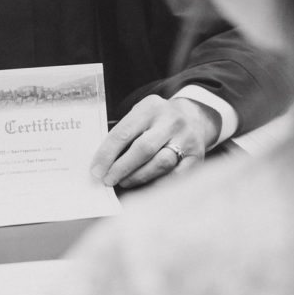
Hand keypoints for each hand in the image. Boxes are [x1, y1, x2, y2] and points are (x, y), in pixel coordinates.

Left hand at [90, 95, 219, 188]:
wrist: (195, 117)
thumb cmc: (157, 120)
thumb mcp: (141, 115)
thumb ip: (124, 133)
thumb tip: (102, 162)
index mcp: (150, 108)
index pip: (124, 132)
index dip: (107, 154)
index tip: (96, 170)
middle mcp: (171, 122)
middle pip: (143, 149)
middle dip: (121, 168)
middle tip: (107, 180)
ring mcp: (187, 139)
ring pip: (160, 164)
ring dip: (138, 177)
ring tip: (124, 182)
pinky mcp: (197, 157)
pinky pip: (174, 176)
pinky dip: (156, 184)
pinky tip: (144, 186)